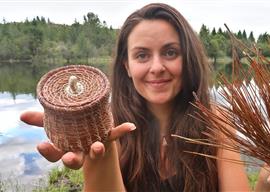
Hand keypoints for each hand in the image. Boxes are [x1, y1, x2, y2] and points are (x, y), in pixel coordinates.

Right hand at [20, 111, 135, 169]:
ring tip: (97, 147)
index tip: (42, 145)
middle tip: (70, 158)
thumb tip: (22, 115)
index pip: (54, 154)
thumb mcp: (56, 123)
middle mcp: (80, 150)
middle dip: (71, 160)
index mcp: (66, 147)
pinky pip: (114, 134)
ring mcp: (95, 144)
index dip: (48, 152)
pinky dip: (122, 129)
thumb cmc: (72, 127)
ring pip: (94, 151)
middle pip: (73, 160)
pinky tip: (131, 126)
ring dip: (96, 150)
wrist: (92, 130)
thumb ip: (41, 119)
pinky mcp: (108, 137)